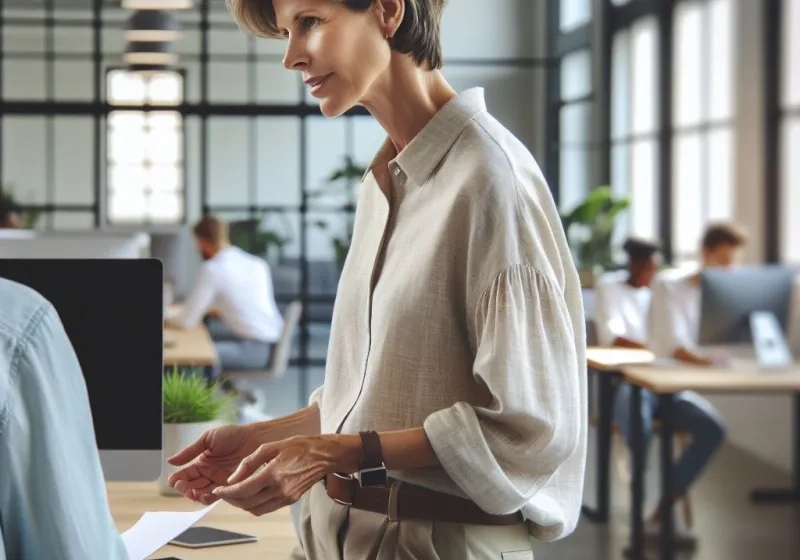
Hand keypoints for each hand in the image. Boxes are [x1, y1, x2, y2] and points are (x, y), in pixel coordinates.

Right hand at [167, 424, 263, 503]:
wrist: (255, 438)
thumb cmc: (233, 435)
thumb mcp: (208, 439)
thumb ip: (189, 451)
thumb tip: (170, 461)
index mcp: (203, 463)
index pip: (186, 474)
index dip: (178, 479)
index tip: (172, 482)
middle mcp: (210, 474)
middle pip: (193, 487)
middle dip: (185, 489)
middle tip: (181, 487)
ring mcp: (220, 482)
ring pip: (203, 494)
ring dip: (195, 496)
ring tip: (192, 492)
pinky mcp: (231, 487)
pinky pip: (218, 496)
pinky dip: (210, 497)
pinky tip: (205, 495)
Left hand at [211, 435, 360, 515]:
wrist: (324, 455)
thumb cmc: (299, 446)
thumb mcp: (271, 446)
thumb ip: (249, 462)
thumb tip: (232, 477)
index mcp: (273, 473)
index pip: (242, 490)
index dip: (226, 493)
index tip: (216, 491)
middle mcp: (280, 489)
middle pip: (247, 503)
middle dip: (231, 500)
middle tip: (222, 493)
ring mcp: (286, 497)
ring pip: (255, 509)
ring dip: (241, 505)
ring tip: (233, 495)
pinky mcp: (291, 500)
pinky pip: (266, 508)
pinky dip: (254, 505)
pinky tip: (249, 496)